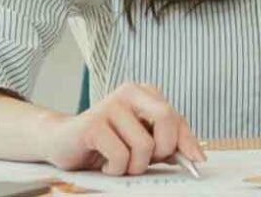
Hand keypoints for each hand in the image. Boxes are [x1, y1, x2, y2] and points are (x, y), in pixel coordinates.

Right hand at [39, 82, 205, 174]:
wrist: (63, 141)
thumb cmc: (107, 142)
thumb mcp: (142, 140)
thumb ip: (168, 142)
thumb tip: (196, 156)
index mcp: (144, 92)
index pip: (176, 117)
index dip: (187, 142)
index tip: (197, 161)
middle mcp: (129, 91)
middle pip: (166, 118)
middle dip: (163, 148)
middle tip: (146, 160)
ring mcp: (110, 104)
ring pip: (144, 145)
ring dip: (134, 166)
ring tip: (119, 162)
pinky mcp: (93, 123)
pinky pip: (120, 155)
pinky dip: (115, 168)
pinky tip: (104, 162)